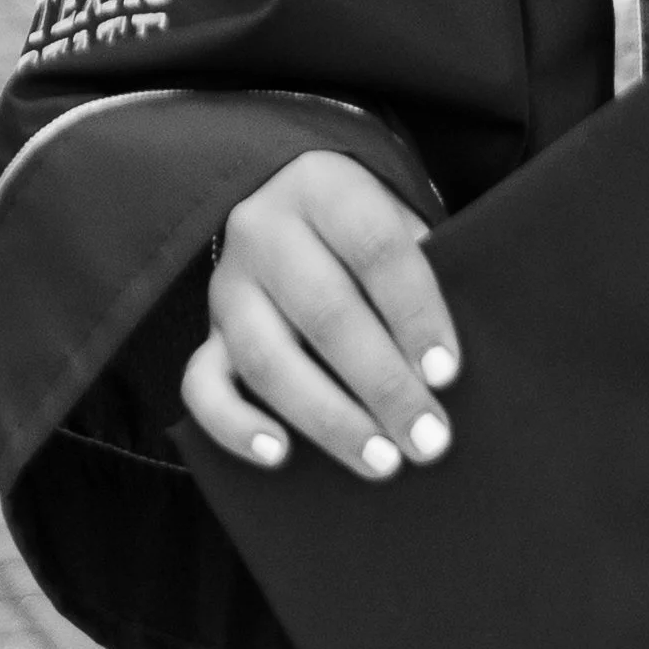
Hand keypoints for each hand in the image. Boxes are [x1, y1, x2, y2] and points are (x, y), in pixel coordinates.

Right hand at [180, 151, 459, 479]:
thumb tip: (445, 367)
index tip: (446, 373)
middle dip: (383, 385)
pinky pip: (202, 385)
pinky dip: (235, 425)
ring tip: (381, 461)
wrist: (291, 197)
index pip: (376, 250)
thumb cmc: (370, 226)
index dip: (415, 314)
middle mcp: (264, 229)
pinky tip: (279, 456)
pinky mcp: (208, 331)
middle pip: (326, 312)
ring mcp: (228, 284)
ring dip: (328, 418)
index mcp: (325, 187)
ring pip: (267, 358)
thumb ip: (421, 271)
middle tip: (428, 439)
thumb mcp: (401, 219)